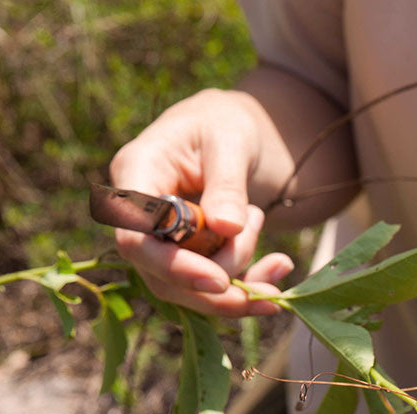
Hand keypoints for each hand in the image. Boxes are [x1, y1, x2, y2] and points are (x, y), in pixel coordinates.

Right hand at [109, 88, 293, 317]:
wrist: (233, 130)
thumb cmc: (225, 122)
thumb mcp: (231, 140)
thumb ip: (227, 183)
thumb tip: (226, 228)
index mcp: (137, 173)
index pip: (136, 238)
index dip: (172, 267)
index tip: (219, 280)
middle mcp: (139, 214)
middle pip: (161, 275)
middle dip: (218, 284)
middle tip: (272, 268)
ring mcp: (159, 239)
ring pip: (187, 289)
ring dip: (239, 284)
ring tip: (270, 234)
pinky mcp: (184, 256)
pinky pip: (210, 287)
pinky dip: (247, 286)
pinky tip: (280, 267)